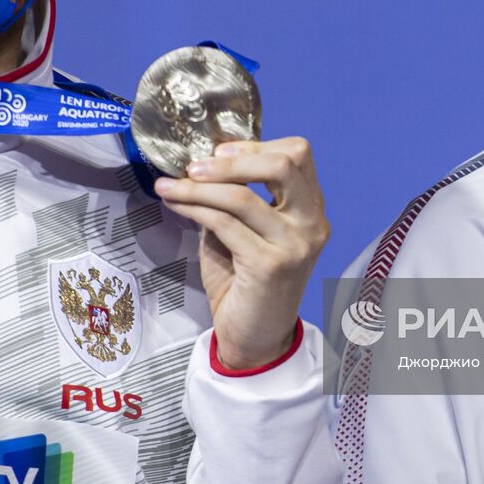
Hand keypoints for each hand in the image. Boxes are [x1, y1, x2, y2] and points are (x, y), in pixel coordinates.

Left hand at [154, 137, 329, 369]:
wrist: (254, 338)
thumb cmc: (246, 283)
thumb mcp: (246, 231)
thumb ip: (237, 198)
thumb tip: (202, 165)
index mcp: (312, 209)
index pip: (297, 154)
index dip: (255, 145)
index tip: (219, 152)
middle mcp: (312, 224)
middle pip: (283, 163)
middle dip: (232, 159)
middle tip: (195, 166)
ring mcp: (295, 245)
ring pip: (243, 195)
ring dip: (199, 187)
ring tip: (171, 186)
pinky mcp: (270, 265)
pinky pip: (224, 223)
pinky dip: (195, 208)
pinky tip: (177, 206)